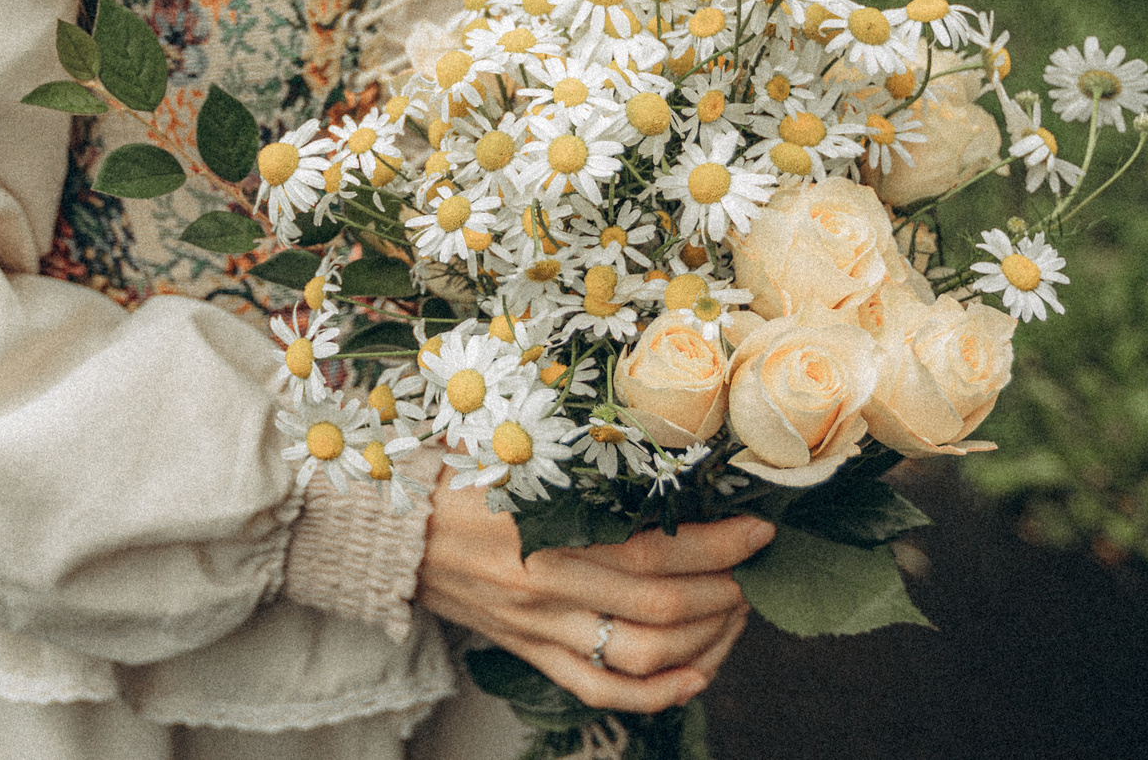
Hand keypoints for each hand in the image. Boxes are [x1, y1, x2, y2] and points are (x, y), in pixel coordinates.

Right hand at [414, 476, 772, 712]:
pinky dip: (658, 694)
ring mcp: (538, 628)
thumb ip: (584, 462)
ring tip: (734, 613)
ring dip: (705, 641)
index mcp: (542, 525)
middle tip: (755, 570)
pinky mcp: (530, 653)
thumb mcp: (518, 454)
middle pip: (661, 606)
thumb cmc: (457, 478)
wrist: (388, 532)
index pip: (652, 547)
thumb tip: (668, 454)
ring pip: (643, 656)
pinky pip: (603, 689)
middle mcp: (544, 585)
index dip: (717, 543)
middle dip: (725, 591)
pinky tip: (695, 675)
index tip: (759, 529)